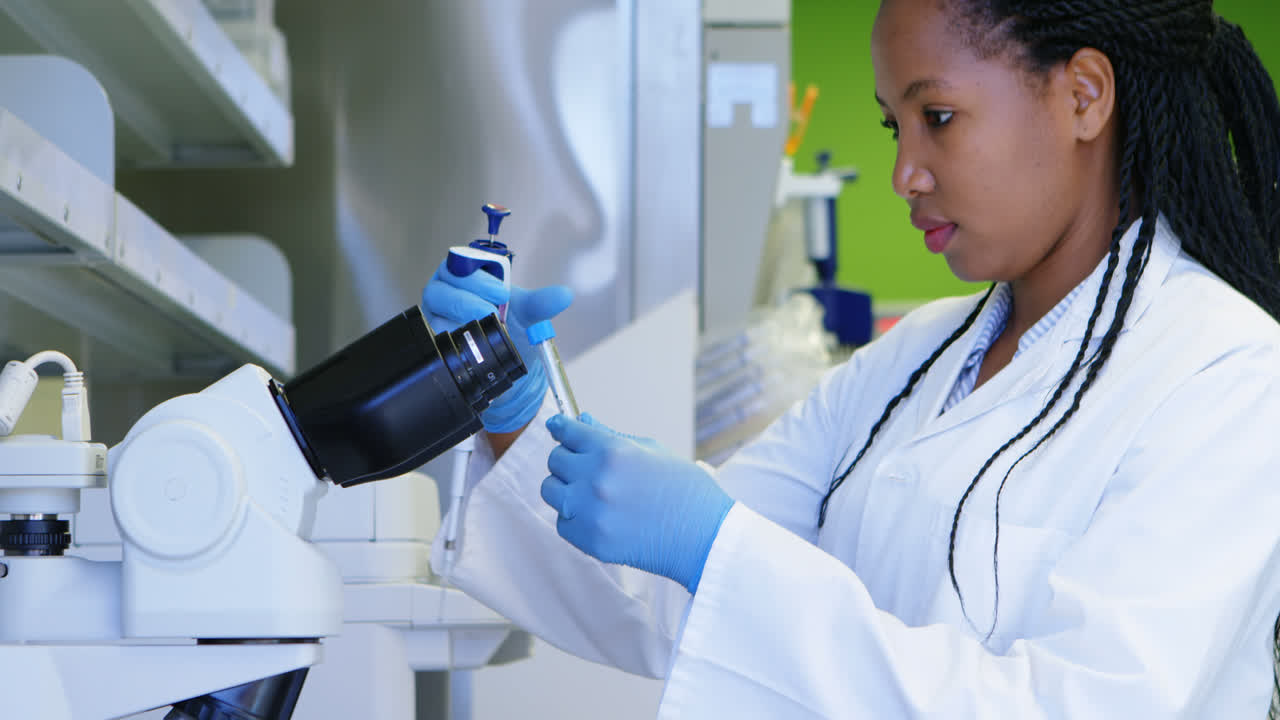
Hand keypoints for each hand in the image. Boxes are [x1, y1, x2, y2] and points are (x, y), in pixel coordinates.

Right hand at [422, 260, 571, 432]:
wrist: (506, 356)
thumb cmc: (511, 323)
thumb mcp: (529, 313)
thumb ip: (542, 302)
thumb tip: (565, 295)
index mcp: (465, 273)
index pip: (458, 265)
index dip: (478, 278)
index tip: (502, 293)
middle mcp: (445, 291)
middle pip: (441, 288)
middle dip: (467, 300)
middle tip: (491, 313)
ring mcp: (435, 315)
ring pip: (435, 314)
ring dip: (458, 320)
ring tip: (483, 327)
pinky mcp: (432, 338)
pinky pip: (433, 337)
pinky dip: (451, 340)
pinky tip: (470, 344)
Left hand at [541, 413, 733, 593]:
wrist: (704, 537)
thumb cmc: (685, 490)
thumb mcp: (652, 451)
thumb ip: (611, 436)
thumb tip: (583, 420)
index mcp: (613, 451)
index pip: (568, 431)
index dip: (561, 427)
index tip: (557, 426)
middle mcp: (595, 479)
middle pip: (555, 460)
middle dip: (568, 459)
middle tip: (584, 465)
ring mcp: (590, 512)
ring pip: (550, 491)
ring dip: (564, 488)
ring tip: (587, 492)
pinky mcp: (590, 541)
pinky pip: (562, 522)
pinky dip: (573, 518)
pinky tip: (596, 516)